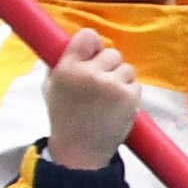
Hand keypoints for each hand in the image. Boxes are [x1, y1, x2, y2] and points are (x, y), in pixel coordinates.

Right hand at [40, 36, 144, 171]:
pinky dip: (128, 93)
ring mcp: (111, 85)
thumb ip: (62, 62)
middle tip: (98, 85)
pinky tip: (115, 107)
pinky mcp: (129, 97)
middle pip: (111, 52)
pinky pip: (135, 83)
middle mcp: (89, 74)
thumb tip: (75, 41)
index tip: (92, 53)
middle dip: (107, 66)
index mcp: (67, 69)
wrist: (79, 151)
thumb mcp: (51, 87)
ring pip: (126, 68)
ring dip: (119, 79)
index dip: (92, 44)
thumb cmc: (65, 117)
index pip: (88, 36)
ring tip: (106, 99)